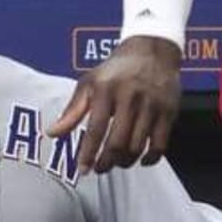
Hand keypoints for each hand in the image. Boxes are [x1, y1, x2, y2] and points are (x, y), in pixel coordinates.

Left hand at [55, 36, 180, 171]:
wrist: (151, 51)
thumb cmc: (115, 70)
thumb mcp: (89, 83)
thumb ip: (72, 110)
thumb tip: (52, 134)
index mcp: (106, 90)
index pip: (96, 128)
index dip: (88, 153)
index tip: (82, 170)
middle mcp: (130, 97)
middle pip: (118, 142)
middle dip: (106, 161)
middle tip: (99, 169)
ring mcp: (152, 106)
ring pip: (138, 146)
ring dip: (125, 161)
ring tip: (116, 163)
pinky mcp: (169, 112)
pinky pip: (160, 145)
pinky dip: (150, 158)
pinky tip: (140, 160)